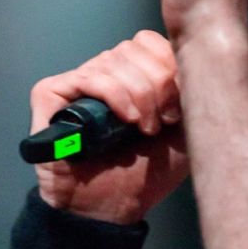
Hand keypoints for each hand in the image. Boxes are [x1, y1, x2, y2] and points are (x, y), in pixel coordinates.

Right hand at [29, 31, 190, 223]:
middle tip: (164, 121)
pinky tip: (127, 120)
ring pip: (114, 61)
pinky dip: (114, 95)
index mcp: (131, 74)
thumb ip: (190, 90)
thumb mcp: (184, 128)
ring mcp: (76, 82)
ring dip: (139, 96)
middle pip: (134, 49)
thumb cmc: (146, 171)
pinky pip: (89, 78)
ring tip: (145, 129)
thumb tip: (196, 57)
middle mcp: (102, 72)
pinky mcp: (50, 94)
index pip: (150, 41)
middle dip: (158, 84)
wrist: (112, 207)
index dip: (169, 65)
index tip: (179, 105)